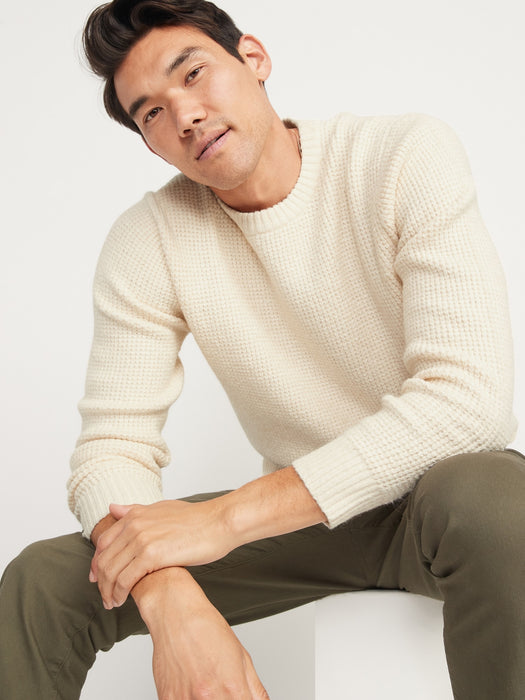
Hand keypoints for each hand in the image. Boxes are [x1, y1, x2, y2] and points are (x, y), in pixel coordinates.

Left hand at [90, 497, 236, 608]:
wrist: (218, 522)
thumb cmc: (196, 519)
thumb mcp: (162, 509)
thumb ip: (136, 510)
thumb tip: (113, 508)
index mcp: (135, 515)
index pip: (103, 543)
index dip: (97, 563)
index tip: (97, 577)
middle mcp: (134, 525)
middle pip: (104, 559)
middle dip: (101, 582)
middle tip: (105, 596)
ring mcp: (142, 539)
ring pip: (111, 571)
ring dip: (108, 591)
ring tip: (113, 603)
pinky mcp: (152, 555)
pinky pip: (125, 579)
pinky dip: (120, 593)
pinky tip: (123, 601)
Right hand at [134, 568, 269, 699]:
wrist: (176, 613)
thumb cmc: (207, 628)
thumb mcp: (243, 657)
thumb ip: (256, 690)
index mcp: (233, 689)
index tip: (239, 697)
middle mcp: (209, 697)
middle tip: (220, 688)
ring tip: (204, 684)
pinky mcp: (166, 699)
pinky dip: (186, 699)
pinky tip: (190, 686)